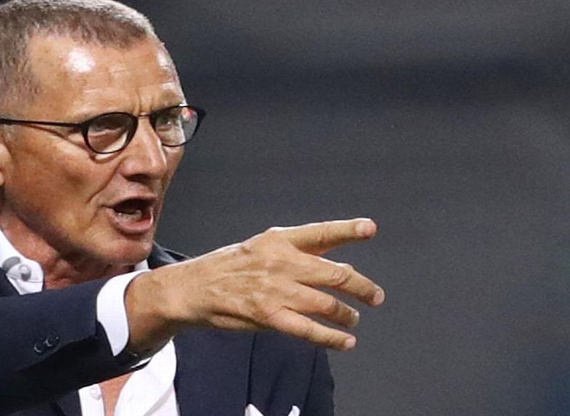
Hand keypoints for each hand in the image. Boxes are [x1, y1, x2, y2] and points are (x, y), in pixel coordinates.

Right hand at [125, 218, 382, 352]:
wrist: (193, 288)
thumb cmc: (229, 268)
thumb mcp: (261, 248)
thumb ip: (297, 254)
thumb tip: (336, 264)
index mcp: (279, 239)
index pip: (321, 232)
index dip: (348, 229)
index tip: (370, 228)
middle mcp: (281, 261)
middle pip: (336, 273)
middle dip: (362, 287)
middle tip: (376, 296)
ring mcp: (276, 290)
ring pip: (327, 303)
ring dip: (347, 314)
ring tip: (354, 320)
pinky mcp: (268, 316)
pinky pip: (309, 329)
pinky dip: (331, 337)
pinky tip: (345, 342)